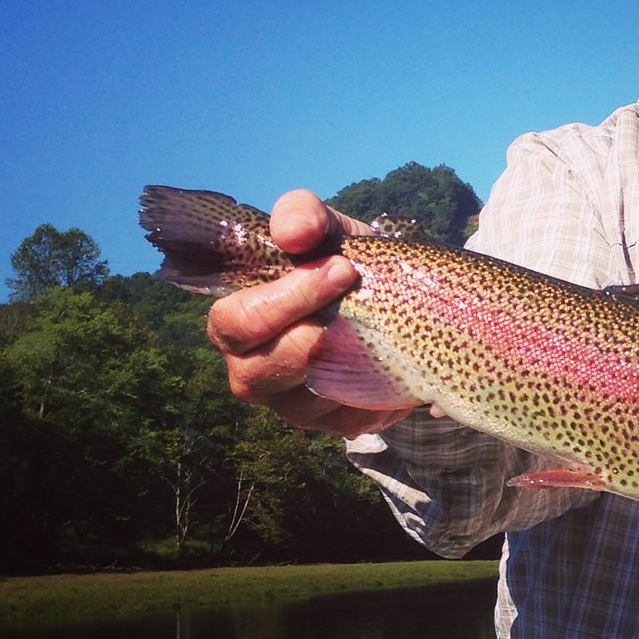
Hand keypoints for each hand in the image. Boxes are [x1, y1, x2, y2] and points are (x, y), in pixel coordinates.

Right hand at [205, 189, 417, 437]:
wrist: (391, 293)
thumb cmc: (339, 259)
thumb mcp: (324, 227)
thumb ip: (301, 215)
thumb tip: (294, 233)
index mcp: (237, 323)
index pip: (236, 324)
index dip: (283, 300)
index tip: (340, 269)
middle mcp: (255, 371)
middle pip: (260, 375)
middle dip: (310, 340)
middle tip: (359, 303)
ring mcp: (296, 405)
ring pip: (310, 403)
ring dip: (351, 365)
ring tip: (384, 329)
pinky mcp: (338, 423)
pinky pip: (354, 418)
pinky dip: (381, 389)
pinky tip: (402, 359)